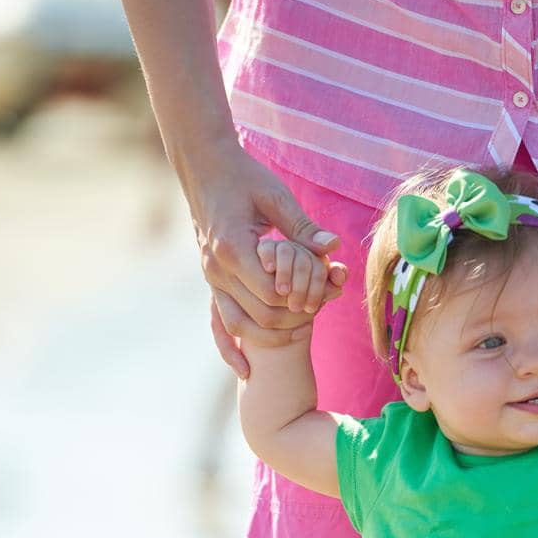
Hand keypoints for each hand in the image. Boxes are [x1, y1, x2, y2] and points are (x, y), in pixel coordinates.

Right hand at [185, 140, 345, 377]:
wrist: (205, 166)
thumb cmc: (244, 177)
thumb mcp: (277, 197)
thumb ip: (304, 227)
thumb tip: (333, 248)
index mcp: (233, 248)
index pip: (272, 293)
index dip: (300, 300)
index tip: (323, 293)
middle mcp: (217, 269)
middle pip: (259, 315)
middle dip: (292, 320)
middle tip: (319, 312)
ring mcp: (210, 278)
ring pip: (238, 326)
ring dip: (269, 337)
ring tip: (299, 334)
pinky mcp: (211, 282)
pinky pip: (216, 323)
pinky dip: (229, 349)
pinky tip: (245, 370)